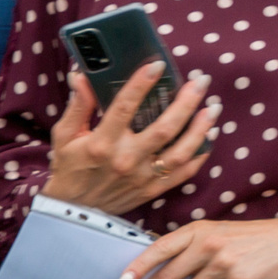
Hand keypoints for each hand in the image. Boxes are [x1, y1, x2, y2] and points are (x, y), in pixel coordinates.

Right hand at [42, 64, 215, 215]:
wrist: (72, 213)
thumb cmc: (69, 169)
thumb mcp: (64, 137)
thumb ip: (78, 106)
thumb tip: (82, 76)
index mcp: (101, 144)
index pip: (123, 108)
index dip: (141, 84)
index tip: (157, 65)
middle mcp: (124, 160)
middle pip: (164, 128)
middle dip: (187, 102)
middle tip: (201, 81)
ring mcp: (141, 177)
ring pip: (180, 151)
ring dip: (201, 128)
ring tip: (212, 107)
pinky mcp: (151, 189)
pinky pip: (184, 173)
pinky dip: (200, 154)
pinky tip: (210, 135)